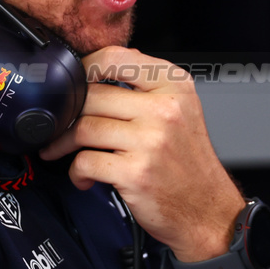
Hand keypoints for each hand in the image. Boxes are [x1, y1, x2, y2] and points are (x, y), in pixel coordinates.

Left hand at [39, 46, 244, 260]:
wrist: (207, 210)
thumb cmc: (190, 164)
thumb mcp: (183, 111)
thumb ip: (148, 85)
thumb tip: (105, 66)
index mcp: (175, 87)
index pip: (116, 58)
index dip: (85, 68)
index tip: (74, 83)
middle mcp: (165, 110)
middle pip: (93, 95)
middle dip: (69, 113)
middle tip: (62, 125)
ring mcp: (151, 141)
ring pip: (83, 128)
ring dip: (64, 143)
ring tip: (65, 151)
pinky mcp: (135, 173)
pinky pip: (85, 161)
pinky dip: (77, 172)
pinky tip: (86, 176)